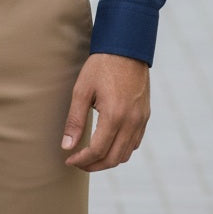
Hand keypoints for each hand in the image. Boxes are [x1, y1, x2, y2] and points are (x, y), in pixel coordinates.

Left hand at [61, 53, 149, 171]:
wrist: (127, 48)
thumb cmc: (101, 66)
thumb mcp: (82, 90)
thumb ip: (75, 120)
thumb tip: (67, 146)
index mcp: (115, 115)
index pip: (98, 151)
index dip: (82, 160)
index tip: (69, 160)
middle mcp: (131, 122)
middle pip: (113, 159)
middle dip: (94, 165)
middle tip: (77, 162)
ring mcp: (141, 120)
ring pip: (126, 154)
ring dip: (108, 160)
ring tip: (90, 156)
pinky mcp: (145, 115)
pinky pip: (135, 142)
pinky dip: (121, 150)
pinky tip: (107, 144)